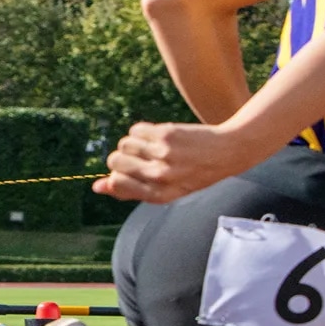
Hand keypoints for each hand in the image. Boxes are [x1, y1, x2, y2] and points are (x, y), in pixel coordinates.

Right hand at [95, 122, 262, 203]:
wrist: (227, 151)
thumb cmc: (194, 174)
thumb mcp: (167, 190)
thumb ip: (131, 190)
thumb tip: (97, 187)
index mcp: (160, 195)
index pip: (117, 183)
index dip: (116, 176)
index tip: (128, 173)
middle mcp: (160, 176)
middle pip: (115, 161)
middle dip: (121, 158)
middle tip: (141, 158)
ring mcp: (163, 154)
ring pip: (124, 144)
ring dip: (132, 143)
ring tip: (151, 147)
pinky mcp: (166, 134)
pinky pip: (136, 130)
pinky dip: (141, 131)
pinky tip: (156, 136)